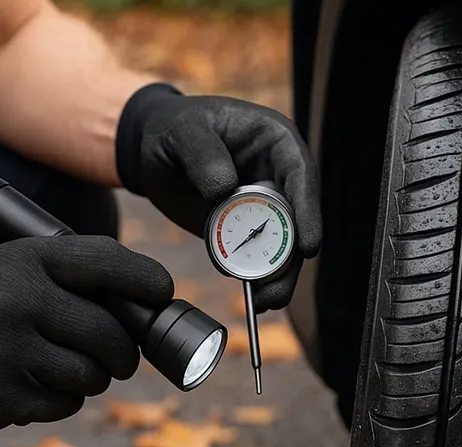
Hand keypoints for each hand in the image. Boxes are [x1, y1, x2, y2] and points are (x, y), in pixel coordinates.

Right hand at [0, 235, 173, 429]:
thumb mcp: (14, 267)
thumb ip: (72, 276)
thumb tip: (148, 303)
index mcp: (29, 261)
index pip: (107, 263)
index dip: (147, 280)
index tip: (163, 294)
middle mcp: (22, 301)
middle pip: (110, 334)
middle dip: (125, 352)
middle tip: (121, 357)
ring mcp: (13, 351)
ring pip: (92, 375)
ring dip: (94, 378)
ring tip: (72, 369)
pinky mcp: (6, 396)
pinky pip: (65, 403)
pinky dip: (64, 398)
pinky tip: (38, 385)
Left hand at [115, 83, 321, 310]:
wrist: (152, 150)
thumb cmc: (172, 128)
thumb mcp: (183, 132)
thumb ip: (203, 154)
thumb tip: (224, 189)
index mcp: (276, 142)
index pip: (302, 177)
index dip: (309, 213)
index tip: (308, 248)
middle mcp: (279, 175)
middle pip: (298, 220)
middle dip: (291, 259)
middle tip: (276, 290)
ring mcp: (264, 205)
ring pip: (282, 245)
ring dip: (276, 277)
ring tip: (263, 302)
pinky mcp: (246, 228)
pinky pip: (256, 255)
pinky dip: (254, 277)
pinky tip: (250, 298)